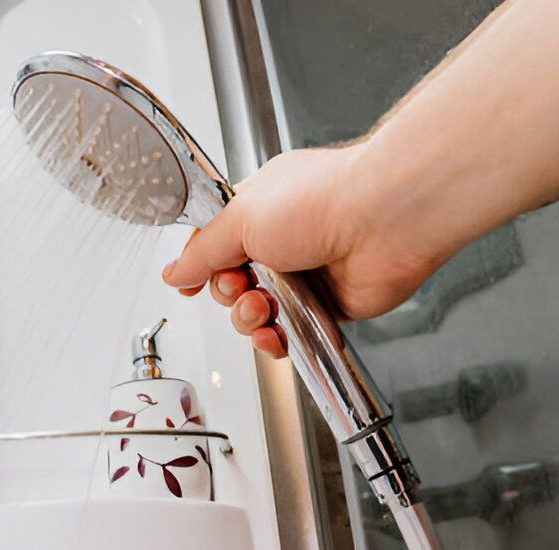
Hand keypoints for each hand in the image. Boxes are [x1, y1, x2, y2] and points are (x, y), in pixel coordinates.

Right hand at [161, 146, 442, 357]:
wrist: (383, 222)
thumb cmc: (324, 200)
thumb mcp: (241, 218)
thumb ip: (202, 251)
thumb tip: (175, 272)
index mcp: (259, 209)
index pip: (216, 245)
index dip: (201, 267)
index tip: (189, 283)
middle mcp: (282, 241)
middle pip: (231, 284)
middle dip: (227, 294)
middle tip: (240, 286)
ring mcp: (304, 275)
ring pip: (256, 313)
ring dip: (249, 318)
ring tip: (263, 307)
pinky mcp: (325, 307)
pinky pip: (288, 334)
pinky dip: (276, 340)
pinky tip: (275, 334)